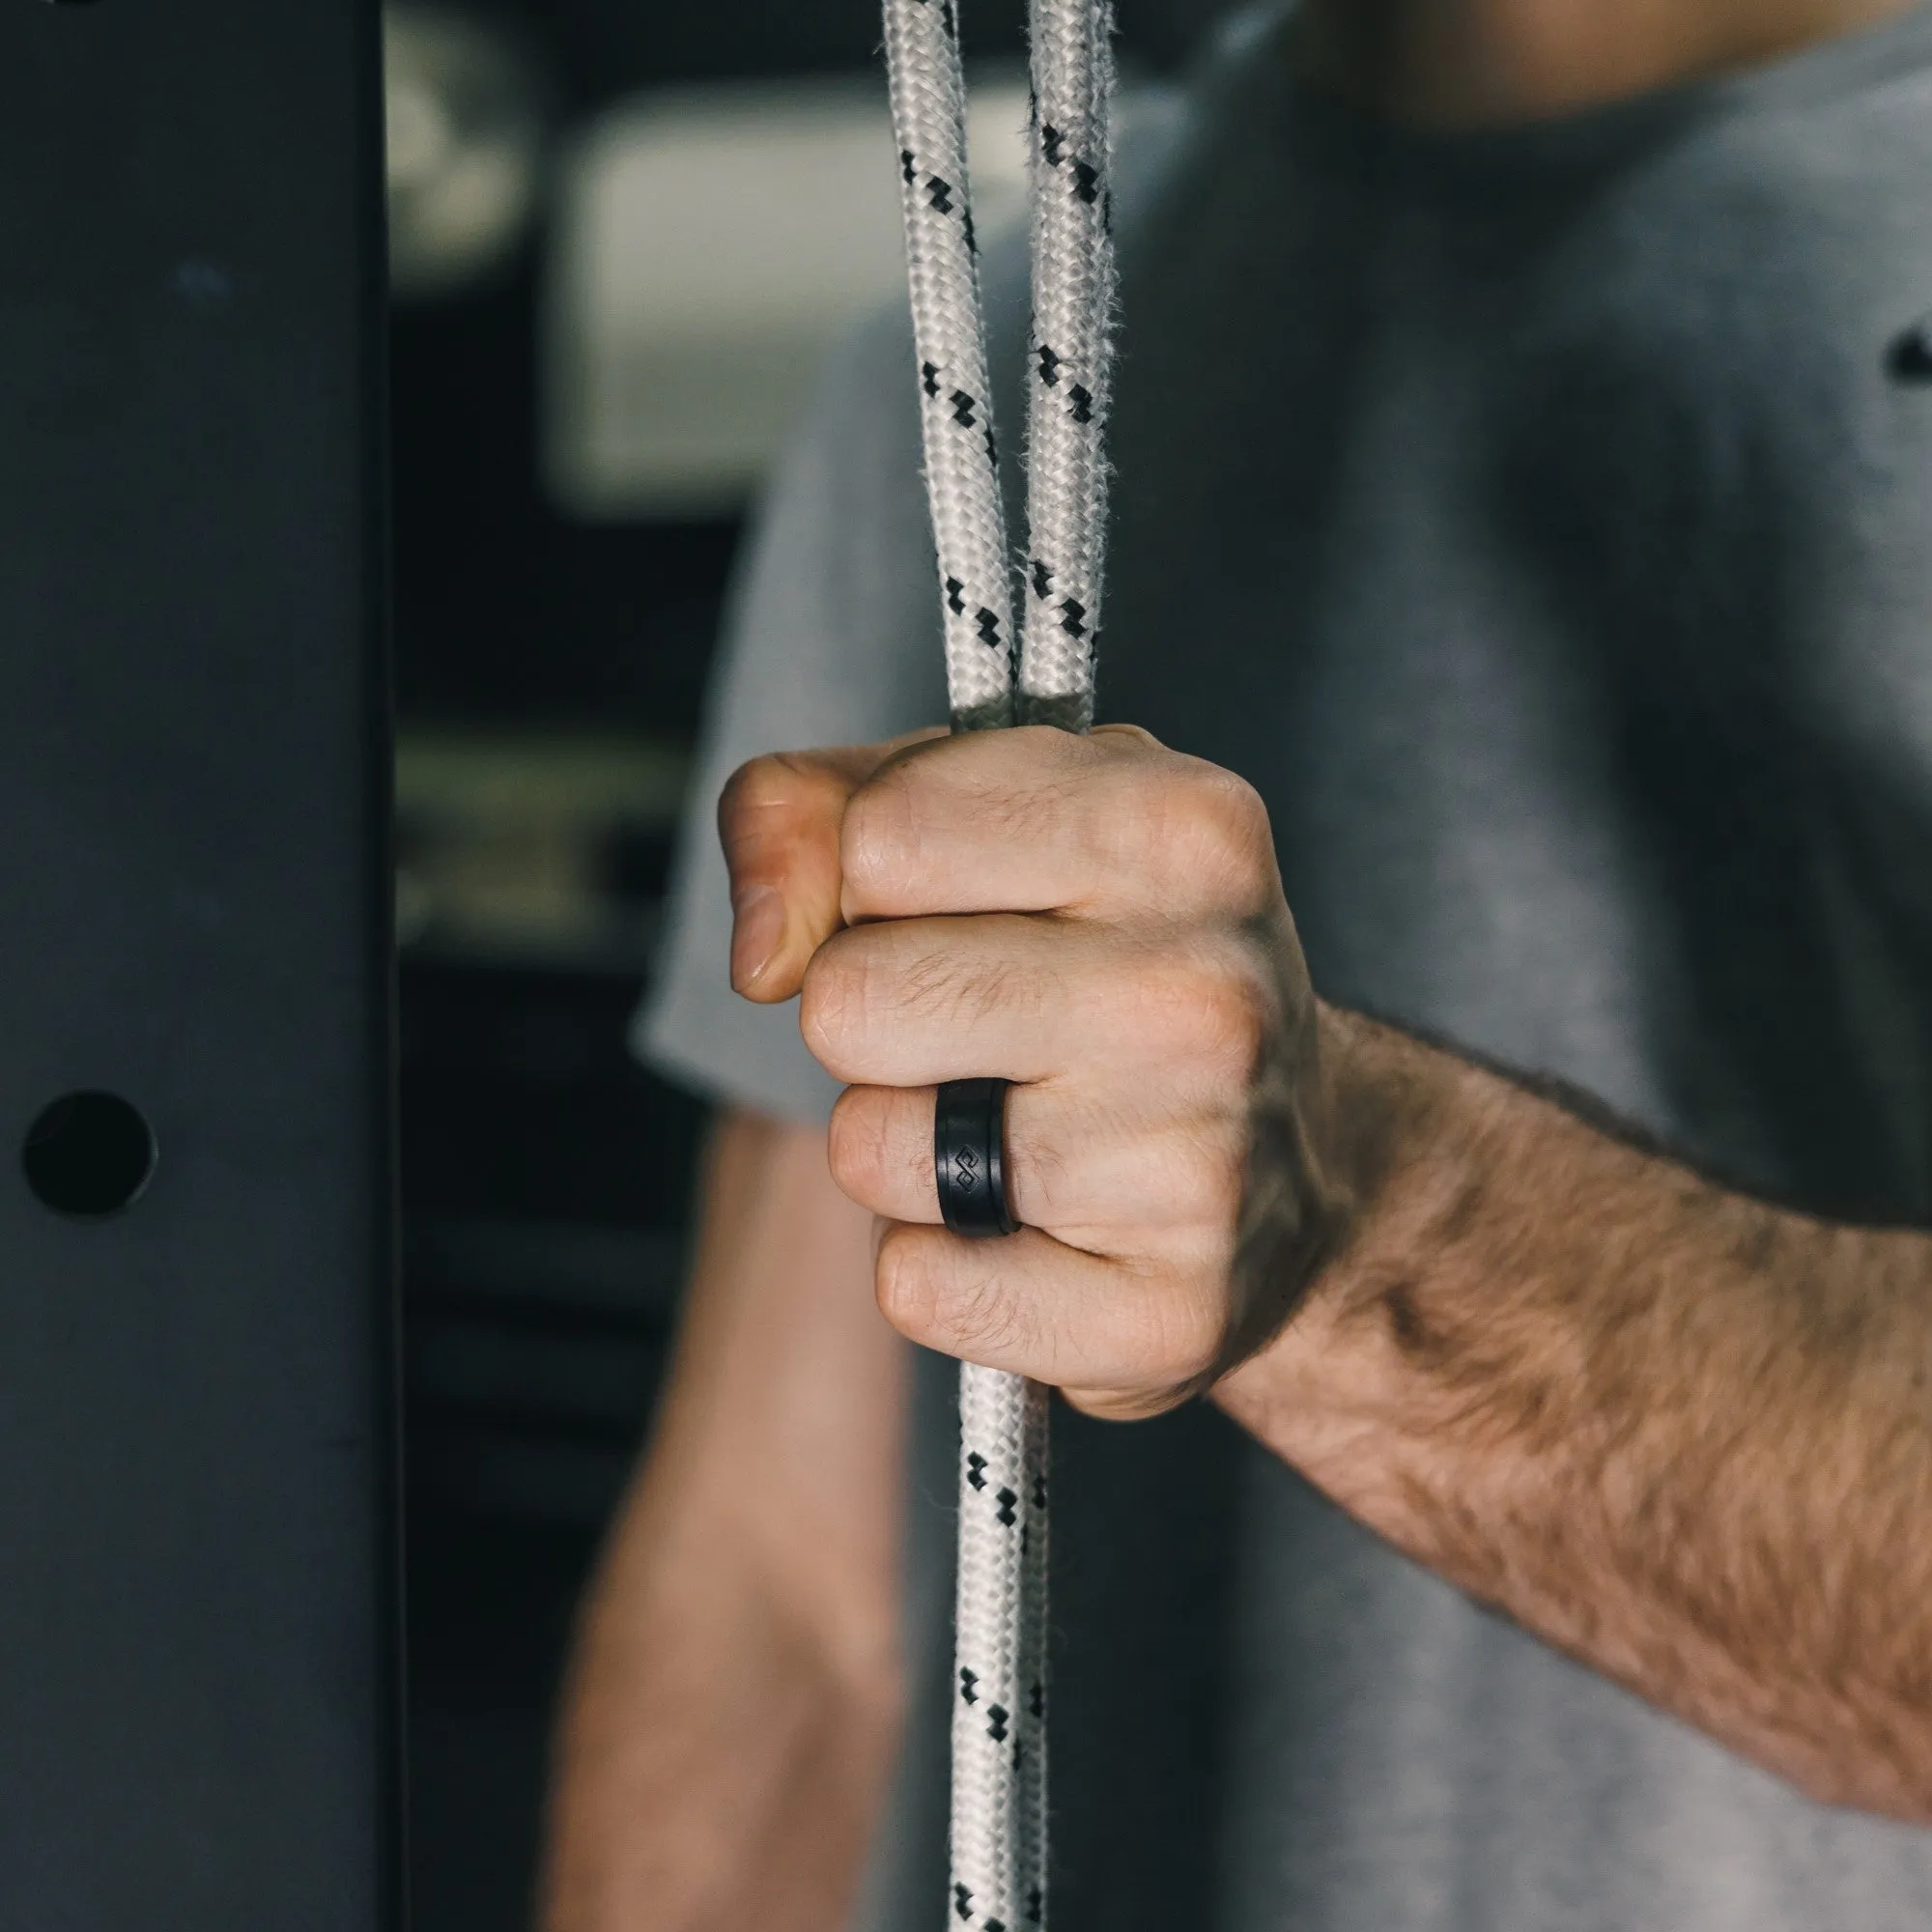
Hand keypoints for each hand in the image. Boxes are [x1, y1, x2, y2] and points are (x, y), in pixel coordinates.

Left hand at [720, 724, 1358, 1416]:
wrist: (1296, 1164)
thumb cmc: (1110, 963)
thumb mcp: (984, 819)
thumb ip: (814, 813)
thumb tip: (762, 950)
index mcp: (1180, 828)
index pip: (882, 834)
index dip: (873, 879)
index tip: (952, 909)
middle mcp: (1204, 994)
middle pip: (848, 999)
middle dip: (873, 1018)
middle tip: (983, 1032)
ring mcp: (1196, 1163)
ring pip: (867, 1149)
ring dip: (906, 1145)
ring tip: (1017, 1126)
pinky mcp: (1162, 1316)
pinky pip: (916, 1284)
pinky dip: (945, 1263)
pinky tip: (1040, 1225)